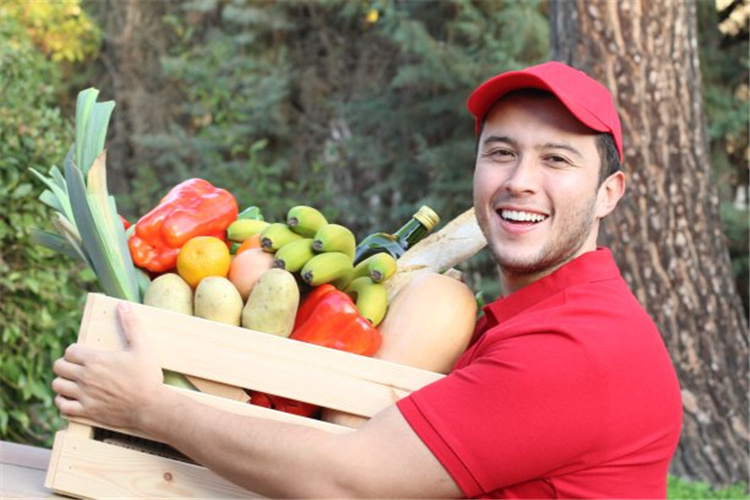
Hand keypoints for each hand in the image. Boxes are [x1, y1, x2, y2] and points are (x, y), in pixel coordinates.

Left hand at [52, 301, 164, 430]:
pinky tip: (71, 397)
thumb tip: (123, 304)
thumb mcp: (142, 347)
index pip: (70, 351)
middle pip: (59, 367)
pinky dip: (62, 401)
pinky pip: (62, 406)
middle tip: (76, 366)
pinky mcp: (86, 411)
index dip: (74, 351)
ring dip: (62, 382)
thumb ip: (131, 325)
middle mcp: (85, 377)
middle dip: (65, 364)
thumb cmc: (147, 376)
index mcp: (96, 360)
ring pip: (57, 386)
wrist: (150, 406)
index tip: (82, 354)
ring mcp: (84, 396)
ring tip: (72, 381)